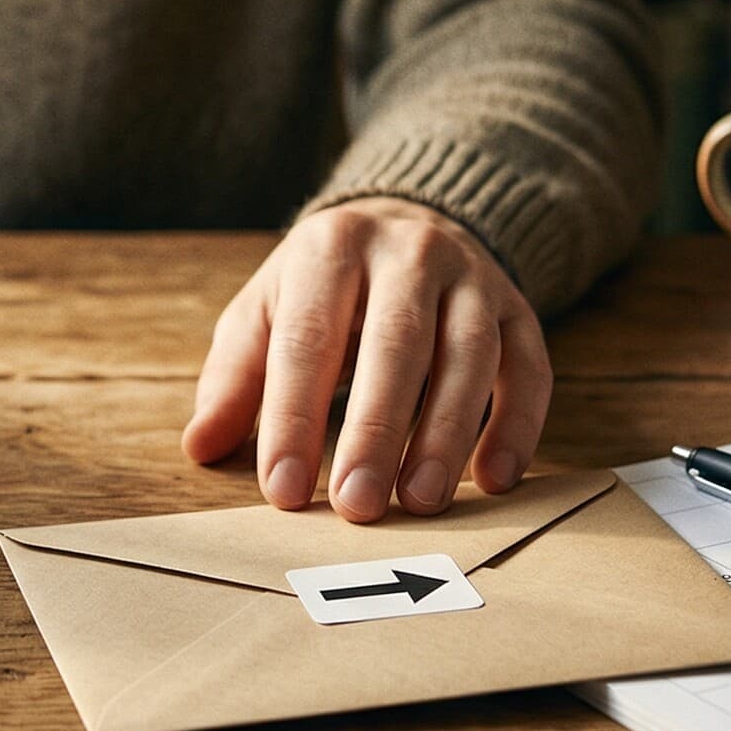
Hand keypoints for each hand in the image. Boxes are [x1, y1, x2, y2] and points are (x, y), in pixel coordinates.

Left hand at [181, 197, 549, 521]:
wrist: (407, 224)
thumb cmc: (324, 290)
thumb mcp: (266, 312)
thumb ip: (234, 377)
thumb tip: (200, 447)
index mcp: (330, 248)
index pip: (308, 339)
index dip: (293, 417)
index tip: (283, 490)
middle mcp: (408, 253)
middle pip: (396, 345)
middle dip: (375, 431)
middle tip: (357, 507)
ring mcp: (472, 277)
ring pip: (468, 356)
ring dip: (447, 434)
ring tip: (421, 501)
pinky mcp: (518, 309)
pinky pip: (529, 369)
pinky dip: (519, 425)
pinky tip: (496, 479)